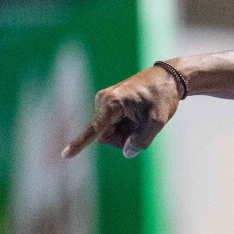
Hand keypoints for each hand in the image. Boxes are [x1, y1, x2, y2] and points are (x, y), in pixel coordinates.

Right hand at [62, 65, 183, 159]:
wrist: (168, 78)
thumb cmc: (163, 96)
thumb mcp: (157, 121)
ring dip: (126, 133)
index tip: (65, 155)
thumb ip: (142, 140)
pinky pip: (112, 126)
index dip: (80, 143)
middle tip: (144, 126)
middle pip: (105, 136)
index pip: (94, 128)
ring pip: (108, 133)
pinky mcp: (108, 105)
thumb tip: (127, 152)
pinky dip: (126, 127)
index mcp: (112, 102)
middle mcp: (103, 100)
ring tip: (141, 118)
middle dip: (123, 138)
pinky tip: (137, 117)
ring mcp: (104, 102)